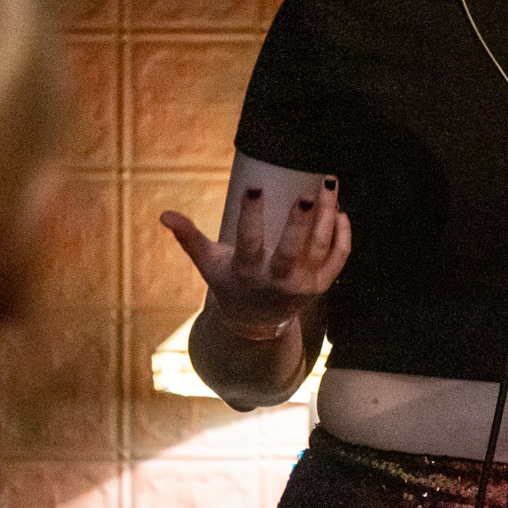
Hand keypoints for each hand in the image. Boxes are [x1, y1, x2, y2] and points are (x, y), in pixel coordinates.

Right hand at [160, 178, 349, 343]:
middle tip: (310, 193)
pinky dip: (343, 234)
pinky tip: (340, 210)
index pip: (250, 242)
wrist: (256, 323)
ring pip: (321, 248)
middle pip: (293, 251)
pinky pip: (339, 258)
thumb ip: (189, 237)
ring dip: (329, 216)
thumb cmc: (230, 283)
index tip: (255, 185)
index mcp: (248, 273)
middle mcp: (278, 281)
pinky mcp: (322, 285)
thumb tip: (164, 214)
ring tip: (330, 184)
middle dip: (302, 222)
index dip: (251, 215)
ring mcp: (303, 284)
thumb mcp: (208, 264)